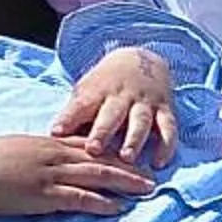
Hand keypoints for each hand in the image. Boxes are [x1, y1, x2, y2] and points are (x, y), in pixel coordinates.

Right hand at [0, 134, 153, 217]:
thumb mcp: (10, 152)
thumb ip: (30, 156)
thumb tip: (38, 163)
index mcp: (45, 143)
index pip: (87, 143)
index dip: (112, 149)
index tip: (132, 154)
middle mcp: (53, 154)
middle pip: (100, 157)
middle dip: (129, 165)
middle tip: (152, 173)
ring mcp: (50, 173)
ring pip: (97, 174)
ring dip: (125, 182)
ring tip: (147, 189)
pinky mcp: (44, 194)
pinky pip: (80, 197)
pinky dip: (101, 202)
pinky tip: (118, 208)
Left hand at [51, 45, 177, 166]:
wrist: (142, 58)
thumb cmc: (106, 84)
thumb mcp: (87, 91)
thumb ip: (73, 113)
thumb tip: (53, 138)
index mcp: (98, 91)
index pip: (81, 104)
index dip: (69, 118)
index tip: (57, 133)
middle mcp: (123, 96)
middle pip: (112, 114)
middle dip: (103, 131)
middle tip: (93, 150)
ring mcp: (145, 103)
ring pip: (141, 121)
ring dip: (134, 140)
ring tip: (127, 158)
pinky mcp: (165, 110)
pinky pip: (169, 128)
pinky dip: (166, 145)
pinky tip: (159, 163)